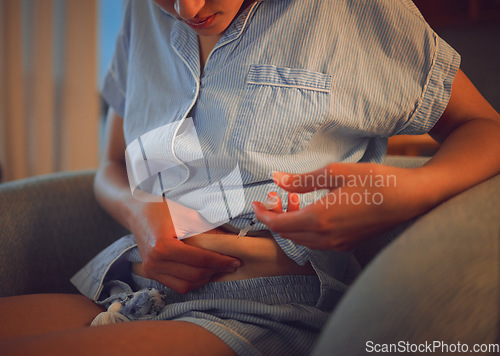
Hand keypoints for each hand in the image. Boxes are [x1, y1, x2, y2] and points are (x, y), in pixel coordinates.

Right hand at [130, 198, 240, 293]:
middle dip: (216, 271)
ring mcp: (151, 270)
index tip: (236, 261)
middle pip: (194, 274)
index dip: (221, 262)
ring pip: (186, 285)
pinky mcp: (151, 273)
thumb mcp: (187, 214)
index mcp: (163, 246)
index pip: (200, 260)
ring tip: (219, 269)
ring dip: (205, 279)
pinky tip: (203, 272)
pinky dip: (192, 282)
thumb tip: (231, 240)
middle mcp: (155, 262)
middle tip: (232, 265)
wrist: (136, 212)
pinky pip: (176, 285)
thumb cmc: (161, 209)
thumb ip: (208, 230)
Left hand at [252, 163, 428, 250]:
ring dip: (290, 222)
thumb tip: (277, 179)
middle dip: (275, 217)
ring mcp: (338, 244)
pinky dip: (305, 228)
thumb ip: (302, 180)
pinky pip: (316, 241)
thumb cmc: (375, 181)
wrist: (410, 198)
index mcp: (319, 219)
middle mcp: (326, 237)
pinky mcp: (348, 244)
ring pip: (301, 239)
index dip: (263, 215)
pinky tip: (312, 211)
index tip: (255, 203)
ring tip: (293, 200)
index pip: (279, 224)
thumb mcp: (336, 173)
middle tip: (274, 198)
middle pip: (287, 234)